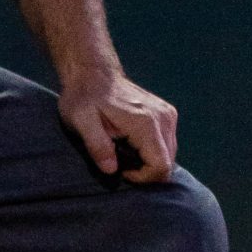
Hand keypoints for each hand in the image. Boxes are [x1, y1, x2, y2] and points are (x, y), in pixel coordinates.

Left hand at [60, 70, 178, 183]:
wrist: (94, 73)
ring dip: (150, 162)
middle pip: (168, 163)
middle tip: (122, 165)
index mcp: (145, 122)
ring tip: (125, 154)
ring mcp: (168, 115)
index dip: (143, 178)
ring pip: (170, 155)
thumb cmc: (84, 97)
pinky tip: (134, 146)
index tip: (122, 171)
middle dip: (147, 173)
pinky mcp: (168, 114)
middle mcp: (163, 118)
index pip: (161, 165)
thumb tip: (111, 169)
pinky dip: (154, 152)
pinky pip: (168, 144)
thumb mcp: (81, 121)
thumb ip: (97, 146)